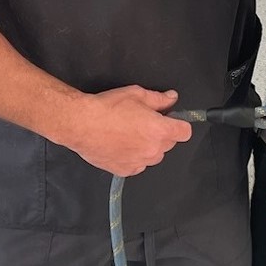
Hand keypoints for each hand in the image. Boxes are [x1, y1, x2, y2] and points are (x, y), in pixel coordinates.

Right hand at [60, 85, 190, 176]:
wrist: (81, 124)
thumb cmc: (108, 107)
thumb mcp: (136, 94)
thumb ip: (159, 99)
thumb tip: (172, 98)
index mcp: (159, 130)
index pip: (185, 132)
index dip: (179, 124)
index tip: (170, 120)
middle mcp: (153, 149)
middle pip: (169, 144)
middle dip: (162, 133)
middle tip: (144, 122)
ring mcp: (140, 162)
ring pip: (154, 156)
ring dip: (149, 147)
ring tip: (131, 134)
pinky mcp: (125, 170)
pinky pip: (138, 165)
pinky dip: (135, 157)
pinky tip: (122, 145)